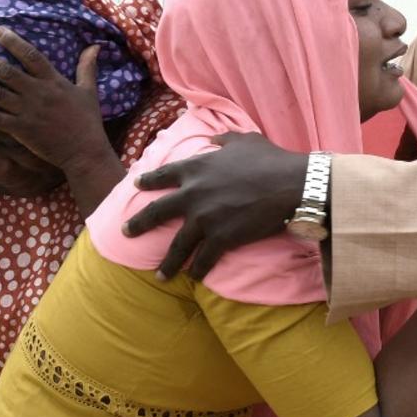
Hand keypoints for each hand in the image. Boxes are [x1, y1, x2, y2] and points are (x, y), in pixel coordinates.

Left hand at [0, 27, 113, 172]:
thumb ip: (87, 67)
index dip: (13, 41)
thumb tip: (95, 46)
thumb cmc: (87, 120)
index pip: (30, 55)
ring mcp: (28, 111)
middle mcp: (38, 93)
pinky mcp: (21, 129)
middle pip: (6, 72)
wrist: (85, 151)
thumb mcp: (89, 90)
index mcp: (53, 81)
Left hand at [126, 132, 308, 280]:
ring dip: (167, 262)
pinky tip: (193, 278)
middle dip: (138, 223)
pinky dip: (197, 270)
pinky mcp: (221, 238)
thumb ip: (223, 139)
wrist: (290, 184)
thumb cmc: (269, 159)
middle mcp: (192, 194)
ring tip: (159, 275)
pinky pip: (203, 259)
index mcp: (196, 168)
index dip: (148, 181)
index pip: (164, 175)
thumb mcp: (244, 139)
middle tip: (125, 232)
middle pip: (157, 212)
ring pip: (177, 245)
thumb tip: (212, 138)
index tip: (136, 185)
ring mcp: (204, 219)